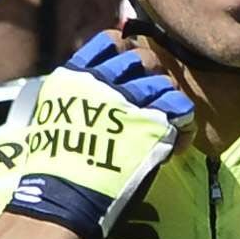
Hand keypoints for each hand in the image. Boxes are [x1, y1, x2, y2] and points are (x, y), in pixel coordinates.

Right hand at [1, 33, 196, 238]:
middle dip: (153, 76)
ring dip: (169, 101)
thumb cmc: (56, 164)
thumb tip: (101, 85)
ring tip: (164, 125)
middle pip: (143, 58)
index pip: (111, 42)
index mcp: (77, 76)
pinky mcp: (152, 127)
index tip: (131, 72)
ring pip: (165, 82)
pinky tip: (176, 143)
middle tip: (153, 100)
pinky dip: (184, 125)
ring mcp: (129, 102)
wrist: (62, 196)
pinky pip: (181, 110)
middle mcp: (103, 82)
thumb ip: (80, 95)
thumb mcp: (56, 114)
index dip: (126, 53)